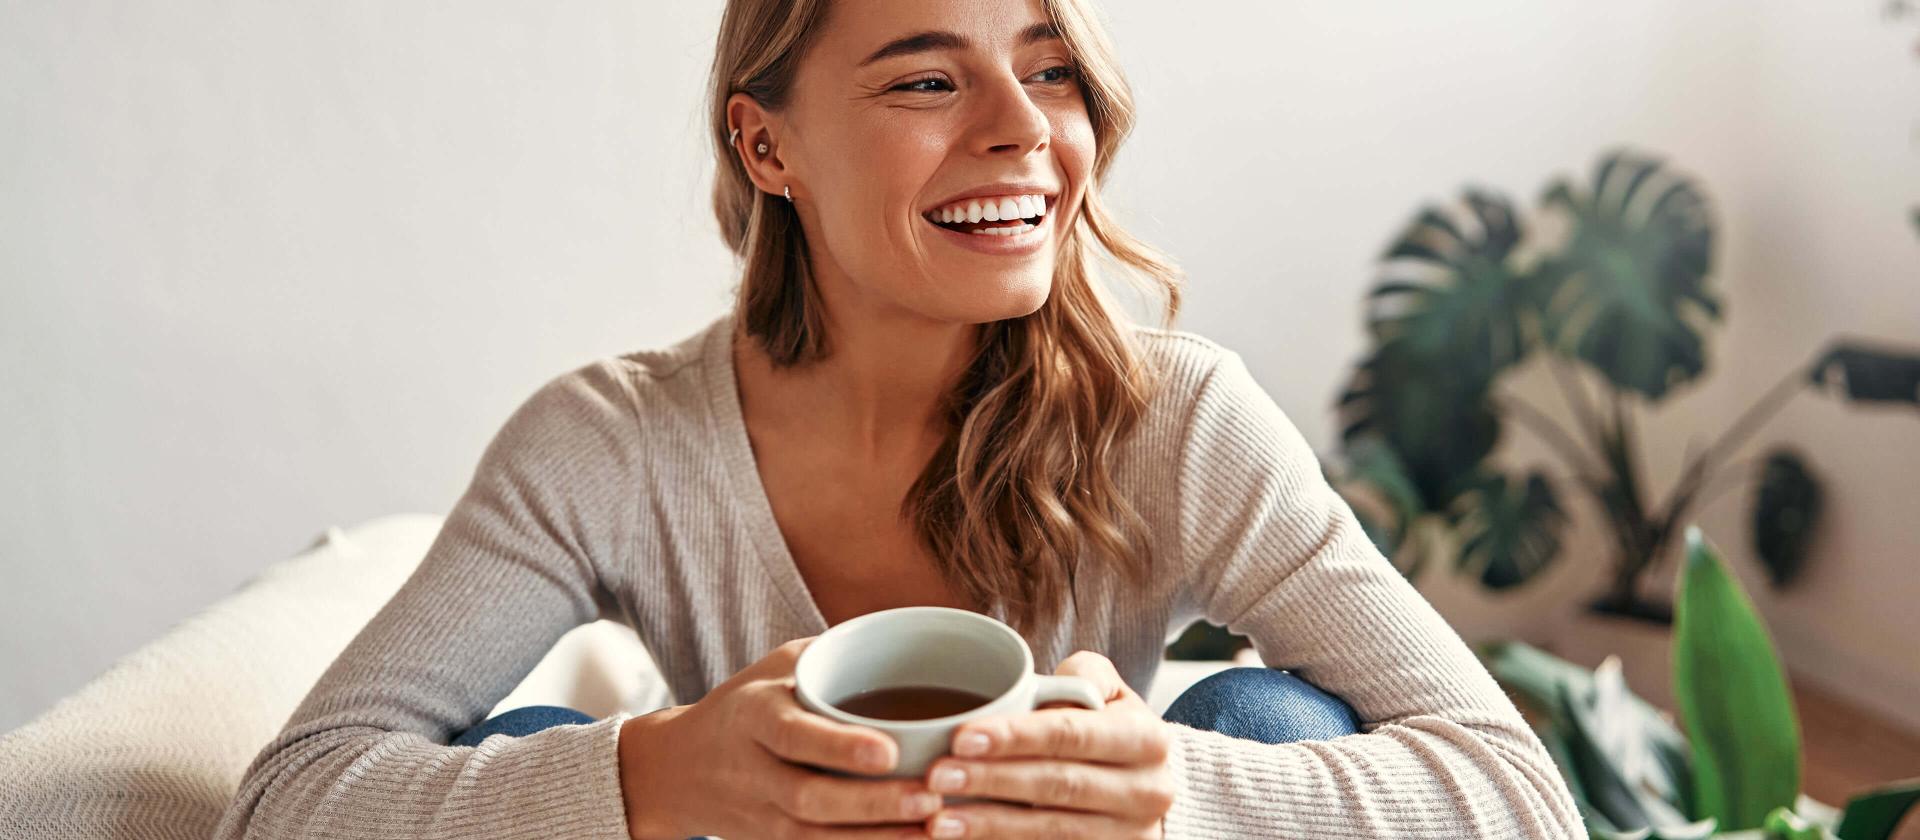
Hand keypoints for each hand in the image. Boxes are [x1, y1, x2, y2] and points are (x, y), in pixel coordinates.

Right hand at [618, 637, 941, 839]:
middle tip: (930, 794)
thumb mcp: (775, 665)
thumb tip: (902, 630)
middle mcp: (753, 770)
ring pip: (814, 837)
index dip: (839, 747)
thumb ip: (829, 653)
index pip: (793, 733)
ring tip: (931, 826)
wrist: (676, 771)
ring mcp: (759, 814)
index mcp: (754, 715)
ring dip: (875, 837)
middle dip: (872, 802)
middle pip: (809, 796)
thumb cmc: (745, 705)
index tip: (889, 750)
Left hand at [918, 651, 1176, 838]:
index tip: (961, 738)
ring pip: (1051, 830)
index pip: (1072, 735)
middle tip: (937, 776)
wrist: (1146, 788)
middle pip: (1058, 785)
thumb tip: (1044, 685)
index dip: (1016, 737)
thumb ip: (1082, 675)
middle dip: (992, 781)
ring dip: (990, 825)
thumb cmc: (1110, 728)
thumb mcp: (1109, 691)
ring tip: (939, 820)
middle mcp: (1147, 792)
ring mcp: (1129, 834)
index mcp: (1146, 739)